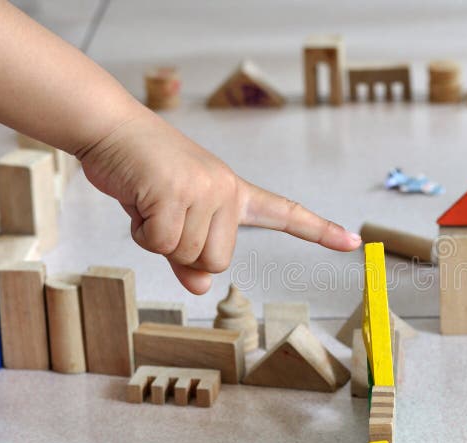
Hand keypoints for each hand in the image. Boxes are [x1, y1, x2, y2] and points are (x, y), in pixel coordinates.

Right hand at [79, 109, 360, 293]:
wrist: (112, 130)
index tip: (354, 242)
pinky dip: (142, 232)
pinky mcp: (176, 191)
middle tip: (163, 212)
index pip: (285, 213)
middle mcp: (227, 190)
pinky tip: (138, 199)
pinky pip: (161, 243)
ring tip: (149, 200)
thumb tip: (203, 287)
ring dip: (157, 237)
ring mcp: (205, 189)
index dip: (320, 231)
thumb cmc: (146, 174)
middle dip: (183, 250)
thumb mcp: (174, 216)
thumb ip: (190, 256)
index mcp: (235, 194)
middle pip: (218, 261)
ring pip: (189, 255)